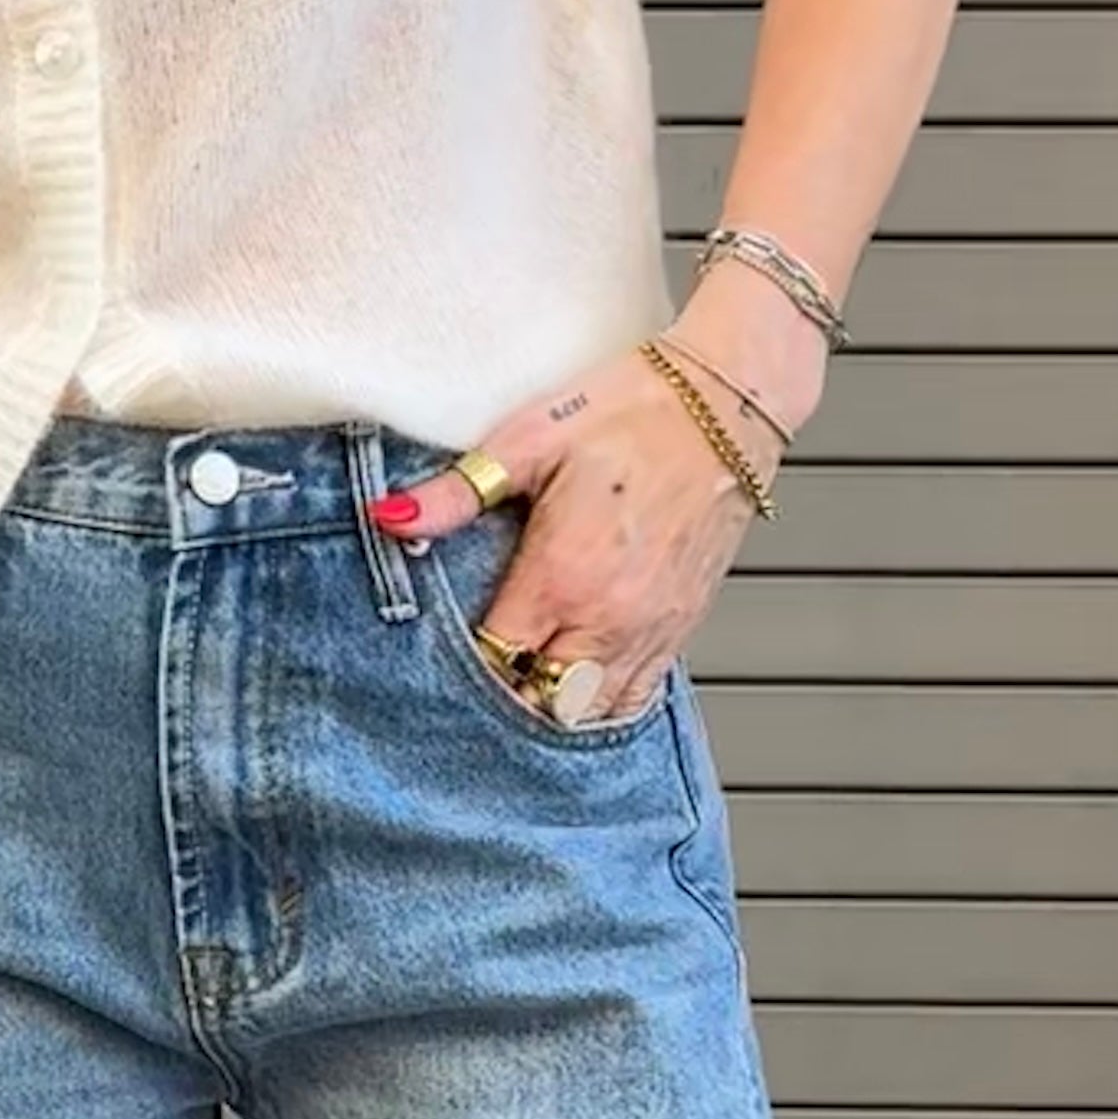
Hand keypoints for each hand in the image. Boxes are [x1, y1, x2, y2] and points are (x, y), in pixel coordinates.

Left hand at [365, 327, 790, 718]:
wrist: (727, 405)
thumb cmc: (633, 412)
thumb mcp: (529, 440)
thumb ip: (456, 493)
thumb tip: (390, 518)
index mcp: (563, 577)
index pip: (494, 661)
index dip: (462, 663)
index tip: (445, 646)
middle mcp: (609, 618)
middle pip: (538, 701)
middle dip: (503, 690)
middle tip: (476, 666)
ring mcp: (651, 631)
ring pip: (587, 713)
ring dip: (550, 702)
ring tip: (523, 675)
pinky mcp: (681, 628)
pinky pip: (635, 700)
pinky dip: (599, 702)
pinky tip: (574, 678)